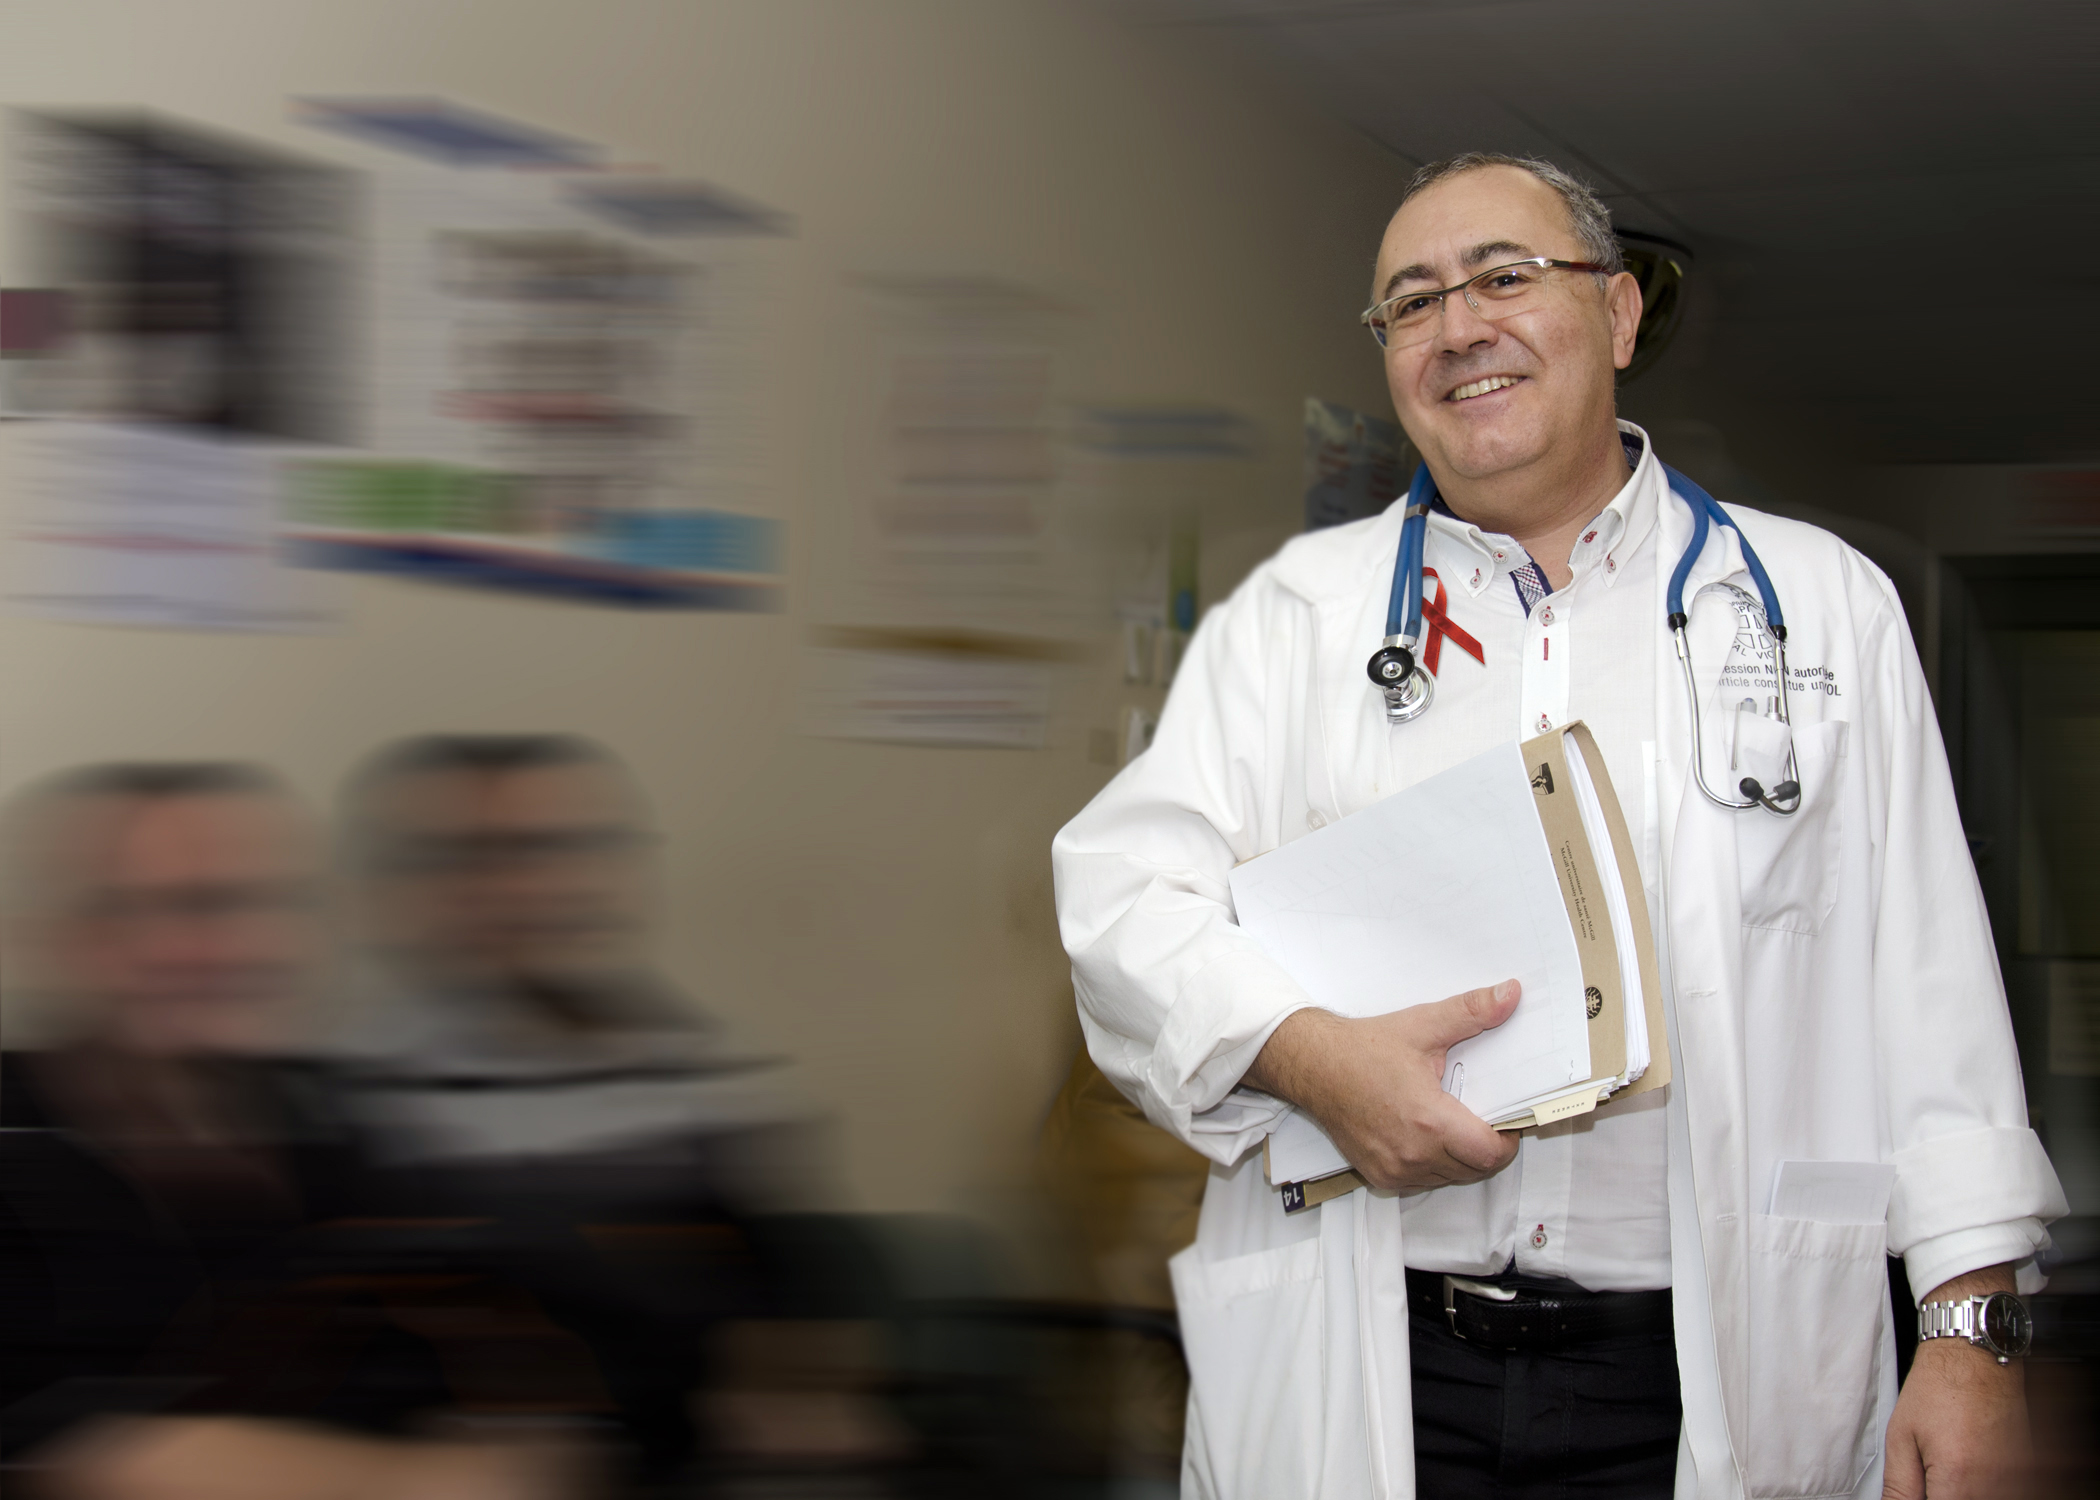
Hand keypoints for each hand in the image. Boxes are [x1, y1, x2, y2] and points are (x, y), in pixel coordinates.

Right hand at [1243, 980, 1522, 1189]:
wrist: (1312, 1065)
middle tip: (1483, 1118)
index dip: (1508, 1139)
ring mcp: (1395, 1170)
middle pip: (1476, 1170)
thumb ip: (1472, 1012)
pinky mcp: (1380, 1176)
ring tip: (1454, 1124)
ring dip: (1462, 1159)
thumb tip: (1510, 994)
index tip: (1507, 1120)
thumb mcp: (1423, 1025)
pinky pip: (1424, 1182)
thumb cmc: (1363, 1049)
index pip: (1491, 1153)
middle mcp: (1413, 1154)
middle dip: (1488, 1148)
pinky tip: (1427, 1136)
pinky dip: (1435, 1166)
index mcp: (1429, 1120)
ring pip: (1451, 1178)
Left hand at [1882, 1268, 2030, 1498]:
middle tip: (1926, 1472)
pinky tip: (1963, 1458)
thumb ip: (1900, 1487)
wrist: (1977, 1355)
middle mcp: (1995, 1486)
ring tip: (1944, 1457)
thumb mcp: (1902, 1436)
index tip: (1916, 1488)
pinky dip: (1977, 1484)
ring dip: (1957, 1489)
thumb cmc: (1938, 1387)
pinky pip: (1998, 1490)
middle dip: (1939, 1492)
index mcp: (1959, 1480)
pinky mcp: (2024, 1473)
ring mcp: (2015, 1481)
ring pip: (1979, 1498)